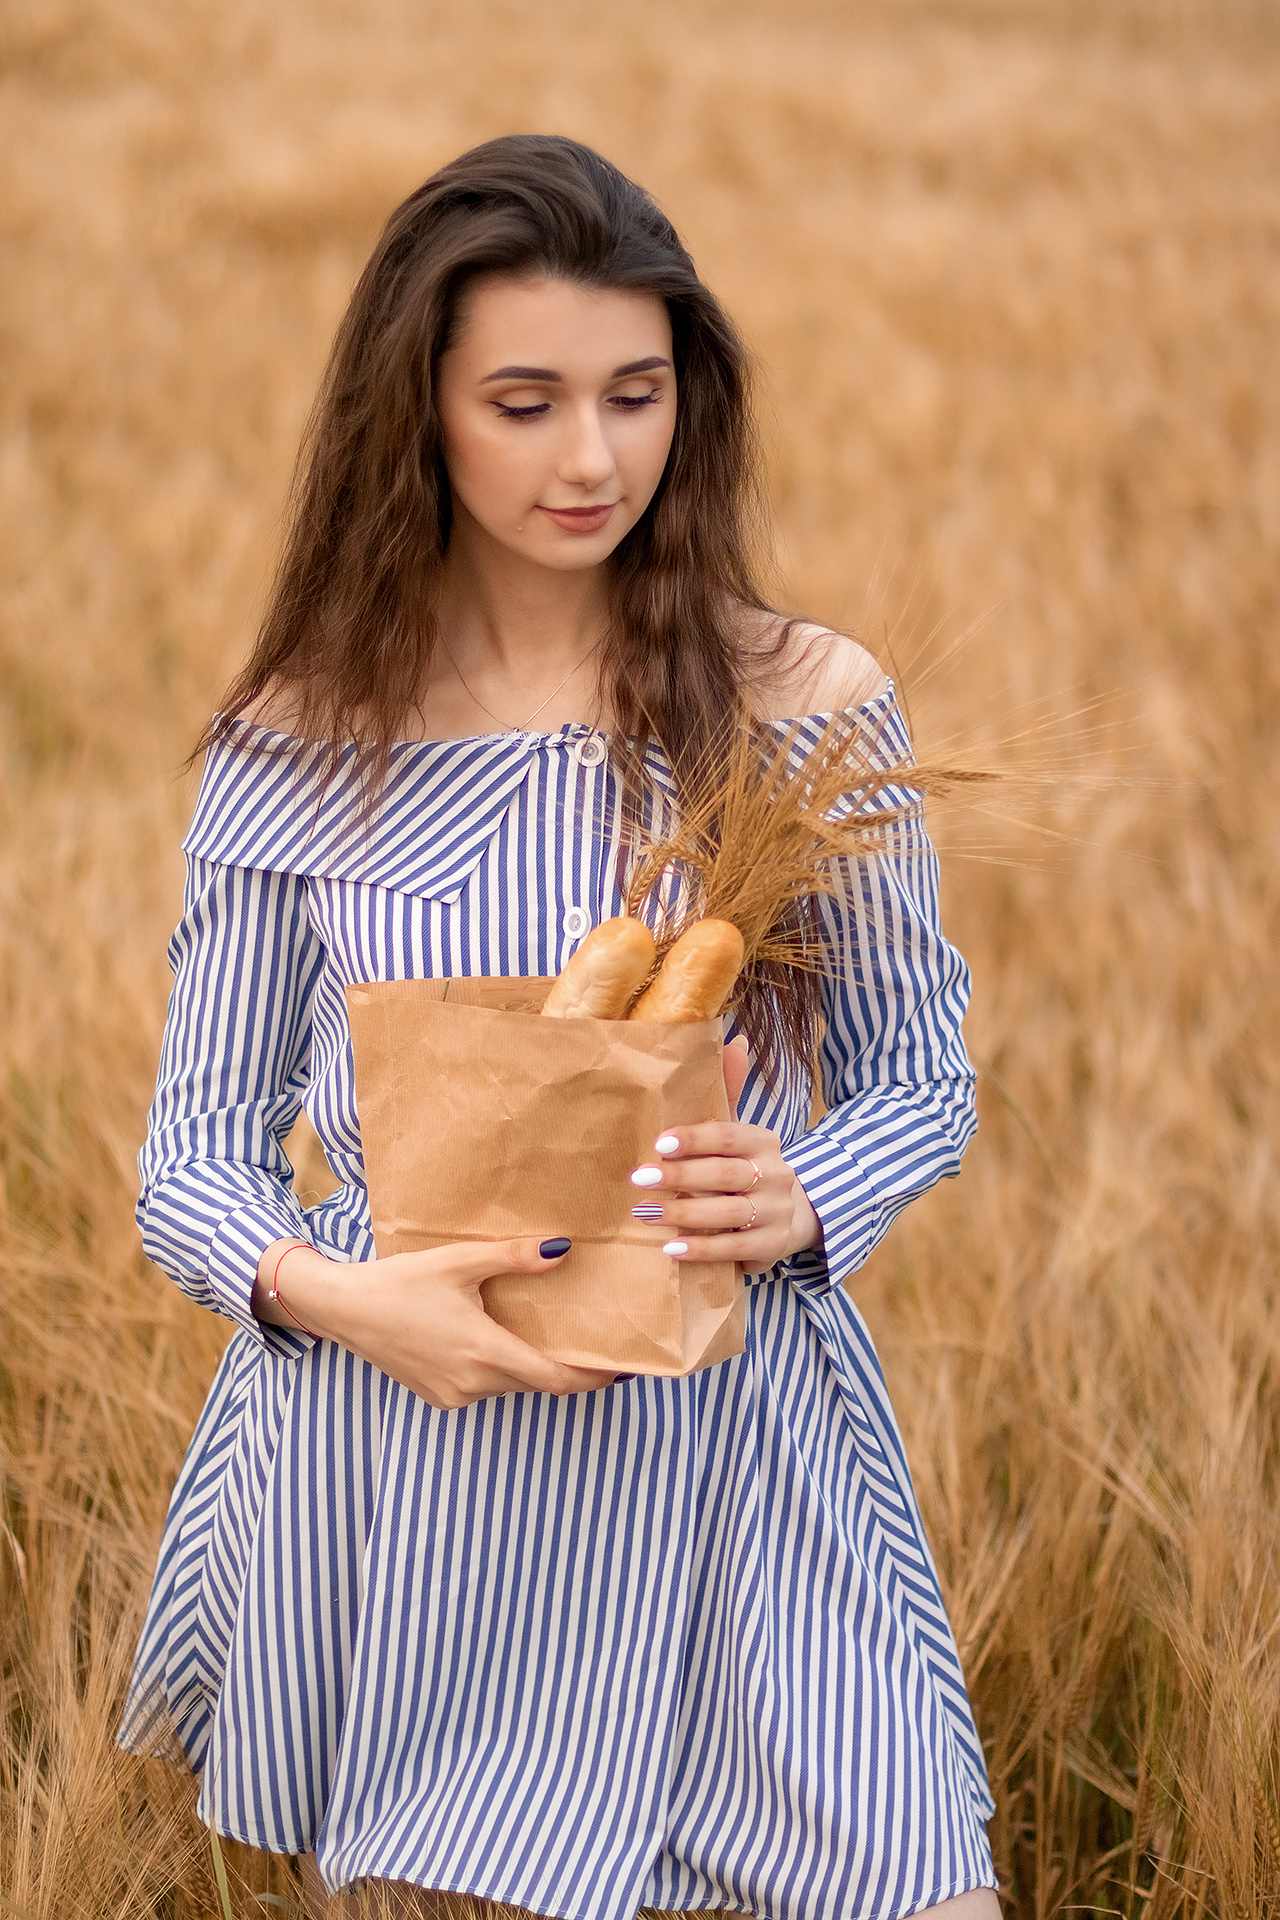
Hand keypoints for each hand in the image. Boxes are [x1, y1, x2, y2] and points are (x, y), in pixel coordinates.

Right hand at [253, 1236, 617, 1409]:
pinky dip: (500, 1371)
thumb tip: (562, 1250)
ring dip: (531, 1368)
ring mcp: (453, 1396)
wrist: (345, 1309)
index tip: (622, 1368)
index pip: (556, 1379)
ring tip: (551, 1338)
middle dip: (567, 1369)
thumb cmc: (401, 1282)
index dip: (593, 1377)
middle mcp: (472, 1384)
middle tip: (595, 1346)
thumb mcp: (461, 1261)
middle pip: (536, 1383)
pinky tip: (499, 1342)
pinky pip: (483, 1388)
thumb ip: (514, 1258)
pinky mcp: (438, 1397)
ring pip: (510, 1386)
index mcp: (484, 1353)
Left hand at [628, 1038, 823, 1268]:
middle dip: (681, 1176)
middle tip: (639, 1178)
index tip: (659, 1142)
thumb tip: (733, 1040)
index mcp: (764, 1142)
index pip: (729, 1135)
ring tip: (645, 1214)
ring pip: (729, 1213)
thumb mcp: (738, 1133)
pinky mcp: (772, 1246)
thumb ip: (728, 1093)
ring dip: (684, 1213)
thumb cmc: (747, 1168)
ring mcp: (777, 1212)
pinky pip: (735, 1248)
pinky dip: (702, 1248)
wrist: (791, 1214)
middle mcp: (776, 1174)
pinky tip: (671, 1247)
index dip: (695, 1138)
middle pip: (726, 1174)